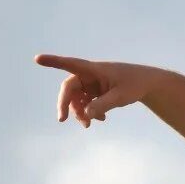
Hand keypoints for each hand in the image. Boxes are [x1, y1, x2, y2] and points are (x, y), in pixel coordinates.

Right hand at [34, 54, 160, 127]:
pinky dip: (89, 112)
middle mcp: (89, 75)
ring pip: (76, 99)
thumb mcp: (121, 96)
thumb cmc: (135, 84)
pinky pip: (84, 104)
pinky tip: (100, 119)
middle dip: (65, 104)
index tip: (37, 59)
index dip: (53, 62)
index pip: (70, 63)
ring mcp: (91, 84)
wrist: (146, 84)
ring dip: (79, 112)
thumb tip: (85, 114)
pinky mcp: (94, 92)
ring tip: (90, 124)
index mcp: (94, 69)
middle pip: (69, 88)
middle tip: (62, 119)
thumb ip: (103, 104)